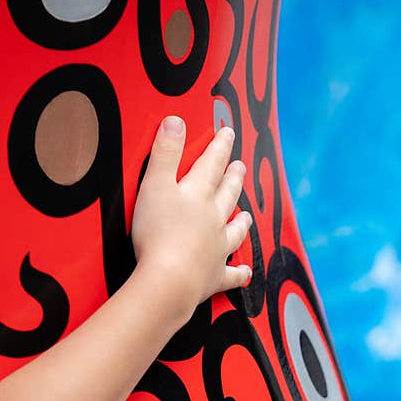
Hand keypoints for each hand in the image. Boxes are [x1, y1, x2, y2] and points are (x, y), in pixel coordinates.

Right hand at [131, 116, 252, 320]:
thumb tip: (176, 120)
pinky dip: (239, 273)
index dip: (219, 147)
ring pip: (235, 231)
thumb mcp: (154, 185)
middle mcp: (213, 219)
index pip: (211, 164)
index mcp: (198, 195)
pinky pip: (230, 275)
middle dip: (234, 178)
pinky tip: (245, 272)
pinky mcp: (214, 276)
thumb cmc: (157, 232)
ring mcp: (217, 248)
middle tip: (240, 167)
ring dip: (241, 222)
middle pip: (227, 194)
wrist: (169, 280)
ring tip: (247, 215)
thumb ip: (165, 153)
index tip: (228, 132)